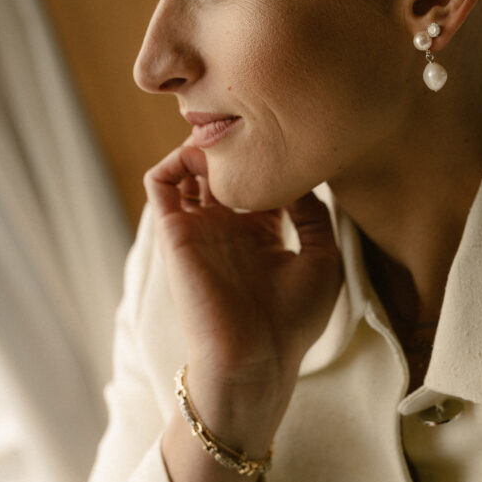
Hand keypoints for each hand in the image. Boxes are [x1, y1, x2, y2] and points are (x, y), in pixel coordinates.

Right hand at [144, 144, 342, 446]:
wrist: (255, 359)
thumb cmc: (292, 322)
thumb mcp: (322, 260)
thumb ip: (315, 215)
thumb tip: (303, 177)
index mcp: (262, 234)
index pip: (259, 180)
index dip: (272, 156)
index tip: (294, 138)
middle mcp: (228, 227)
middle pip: (223, 168)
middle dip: (235, 142)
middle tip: (254, 121)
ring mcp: (199, 229)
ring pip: (188, 169)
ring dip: (203, 146)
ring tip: (228, 135)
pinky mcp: (174, 234)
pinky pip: (159, 183)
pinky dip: (174, 160)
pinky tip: (206, 157)